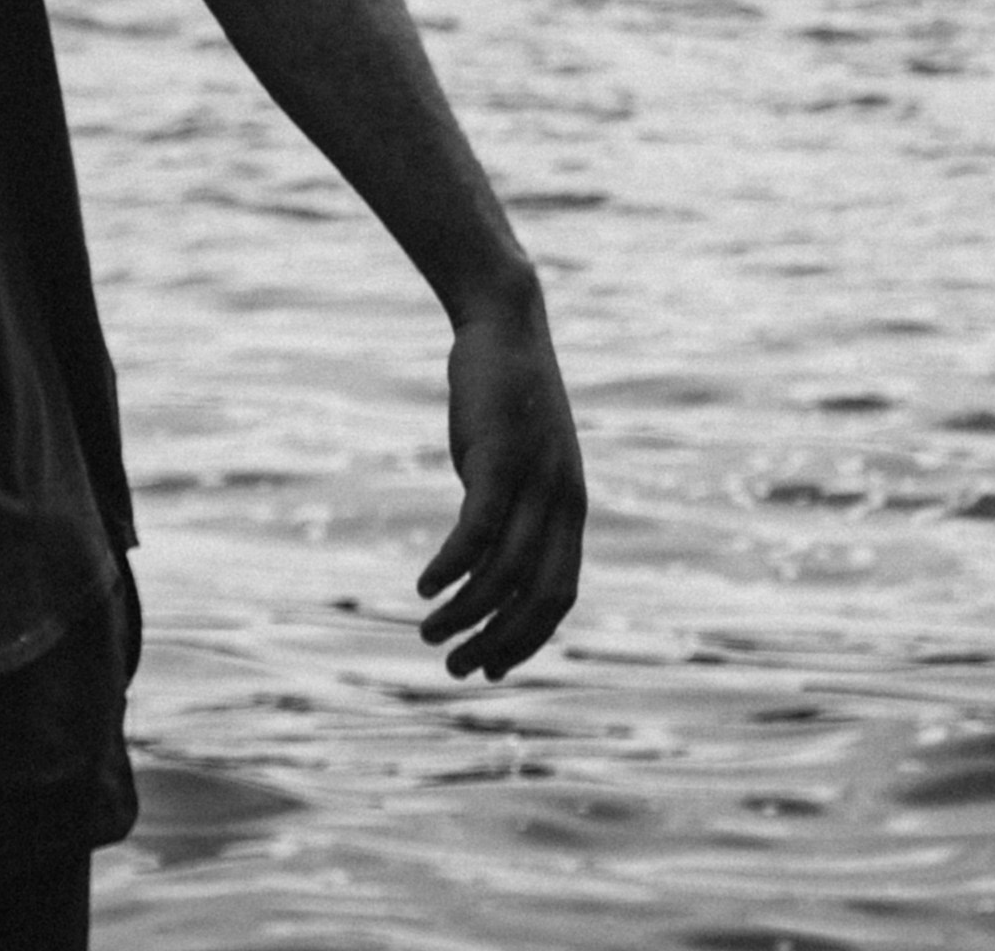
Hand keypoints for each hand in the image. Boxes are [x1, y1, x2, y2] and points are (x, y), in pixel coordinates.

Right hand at [416, 290, 581, 678]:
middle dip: (499, 642)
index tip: (490, 669)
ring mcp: (535, 480)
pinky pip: (478, 530)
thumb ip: (508, 512)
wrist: (506, 325)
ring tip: (429, 633)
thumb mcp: (512, 464)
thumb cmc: (502, 401)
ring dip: (465, 613)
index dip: (527, 639)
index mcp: (570, 509)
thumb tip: (481, 564)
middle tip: (455, 667)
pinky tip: (425, 586)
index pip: (559, 596)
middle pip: (538, 596)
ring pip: (505, 571)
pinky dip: (452, 567)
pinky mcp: (501, 458)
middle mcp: (561, 501)